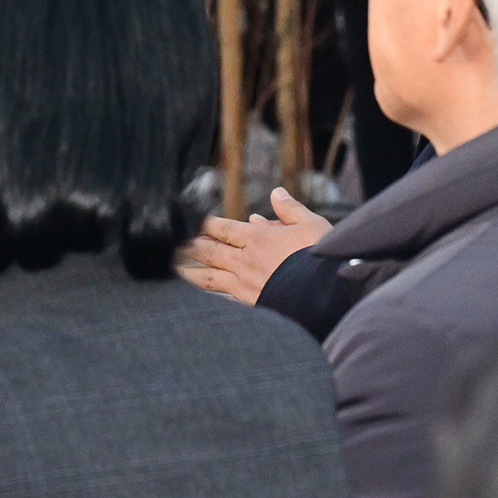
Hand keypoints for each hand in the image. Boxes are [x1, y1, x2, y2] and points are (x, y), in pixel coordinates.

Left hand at [177, 188, 328, 304]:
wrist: (327, 294)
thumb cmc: (320, 257)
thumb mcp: (310, 224)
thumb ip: (290, 209)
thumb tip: (276, 193)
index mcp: (256, 238)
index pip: (221, 228)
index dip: (203, 223)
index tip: (187, 220)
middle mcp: (245, 261)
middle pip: (208, 251)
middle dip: (189, 245)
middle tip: (170, 242)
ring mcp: (245, 284)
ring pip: (209, 276)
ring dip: (190, 271)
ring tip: (172, 269)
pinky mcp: (251, 303)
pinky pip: (223, 295)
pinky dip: (209, 292)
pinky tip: (201, 294)